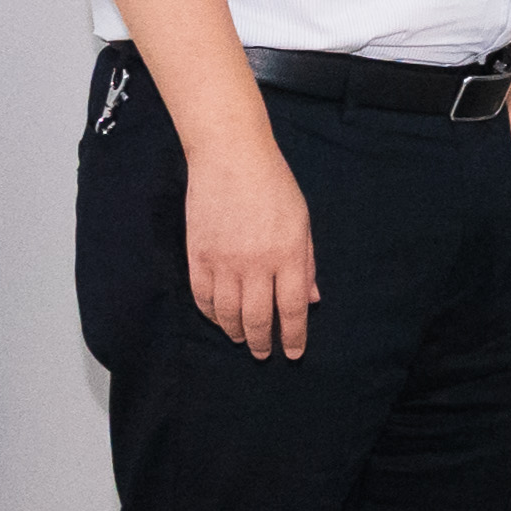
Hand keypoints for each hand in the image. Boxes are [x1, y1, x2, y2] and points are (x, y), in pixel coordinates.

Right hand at [186, 134, 318, 359]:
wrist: (230, 157)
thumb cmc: (274, 185)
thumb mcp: (302, 222)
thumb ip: (306, 263)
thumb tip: (311, 300)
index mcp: (288, 255)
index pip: (291, 309)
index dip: (293, 336)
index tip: (294, 353)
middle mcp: (256, 263)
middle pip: (258, 318)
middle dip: (264, 342)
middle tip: (266, 354)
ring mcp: (223, 261)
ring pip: (228, 313)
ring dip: (236, 333)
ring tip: (243, 340)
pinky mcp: (198, 255)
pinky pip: (202, 296)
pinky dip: (211, 313)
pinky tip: (219, 319)